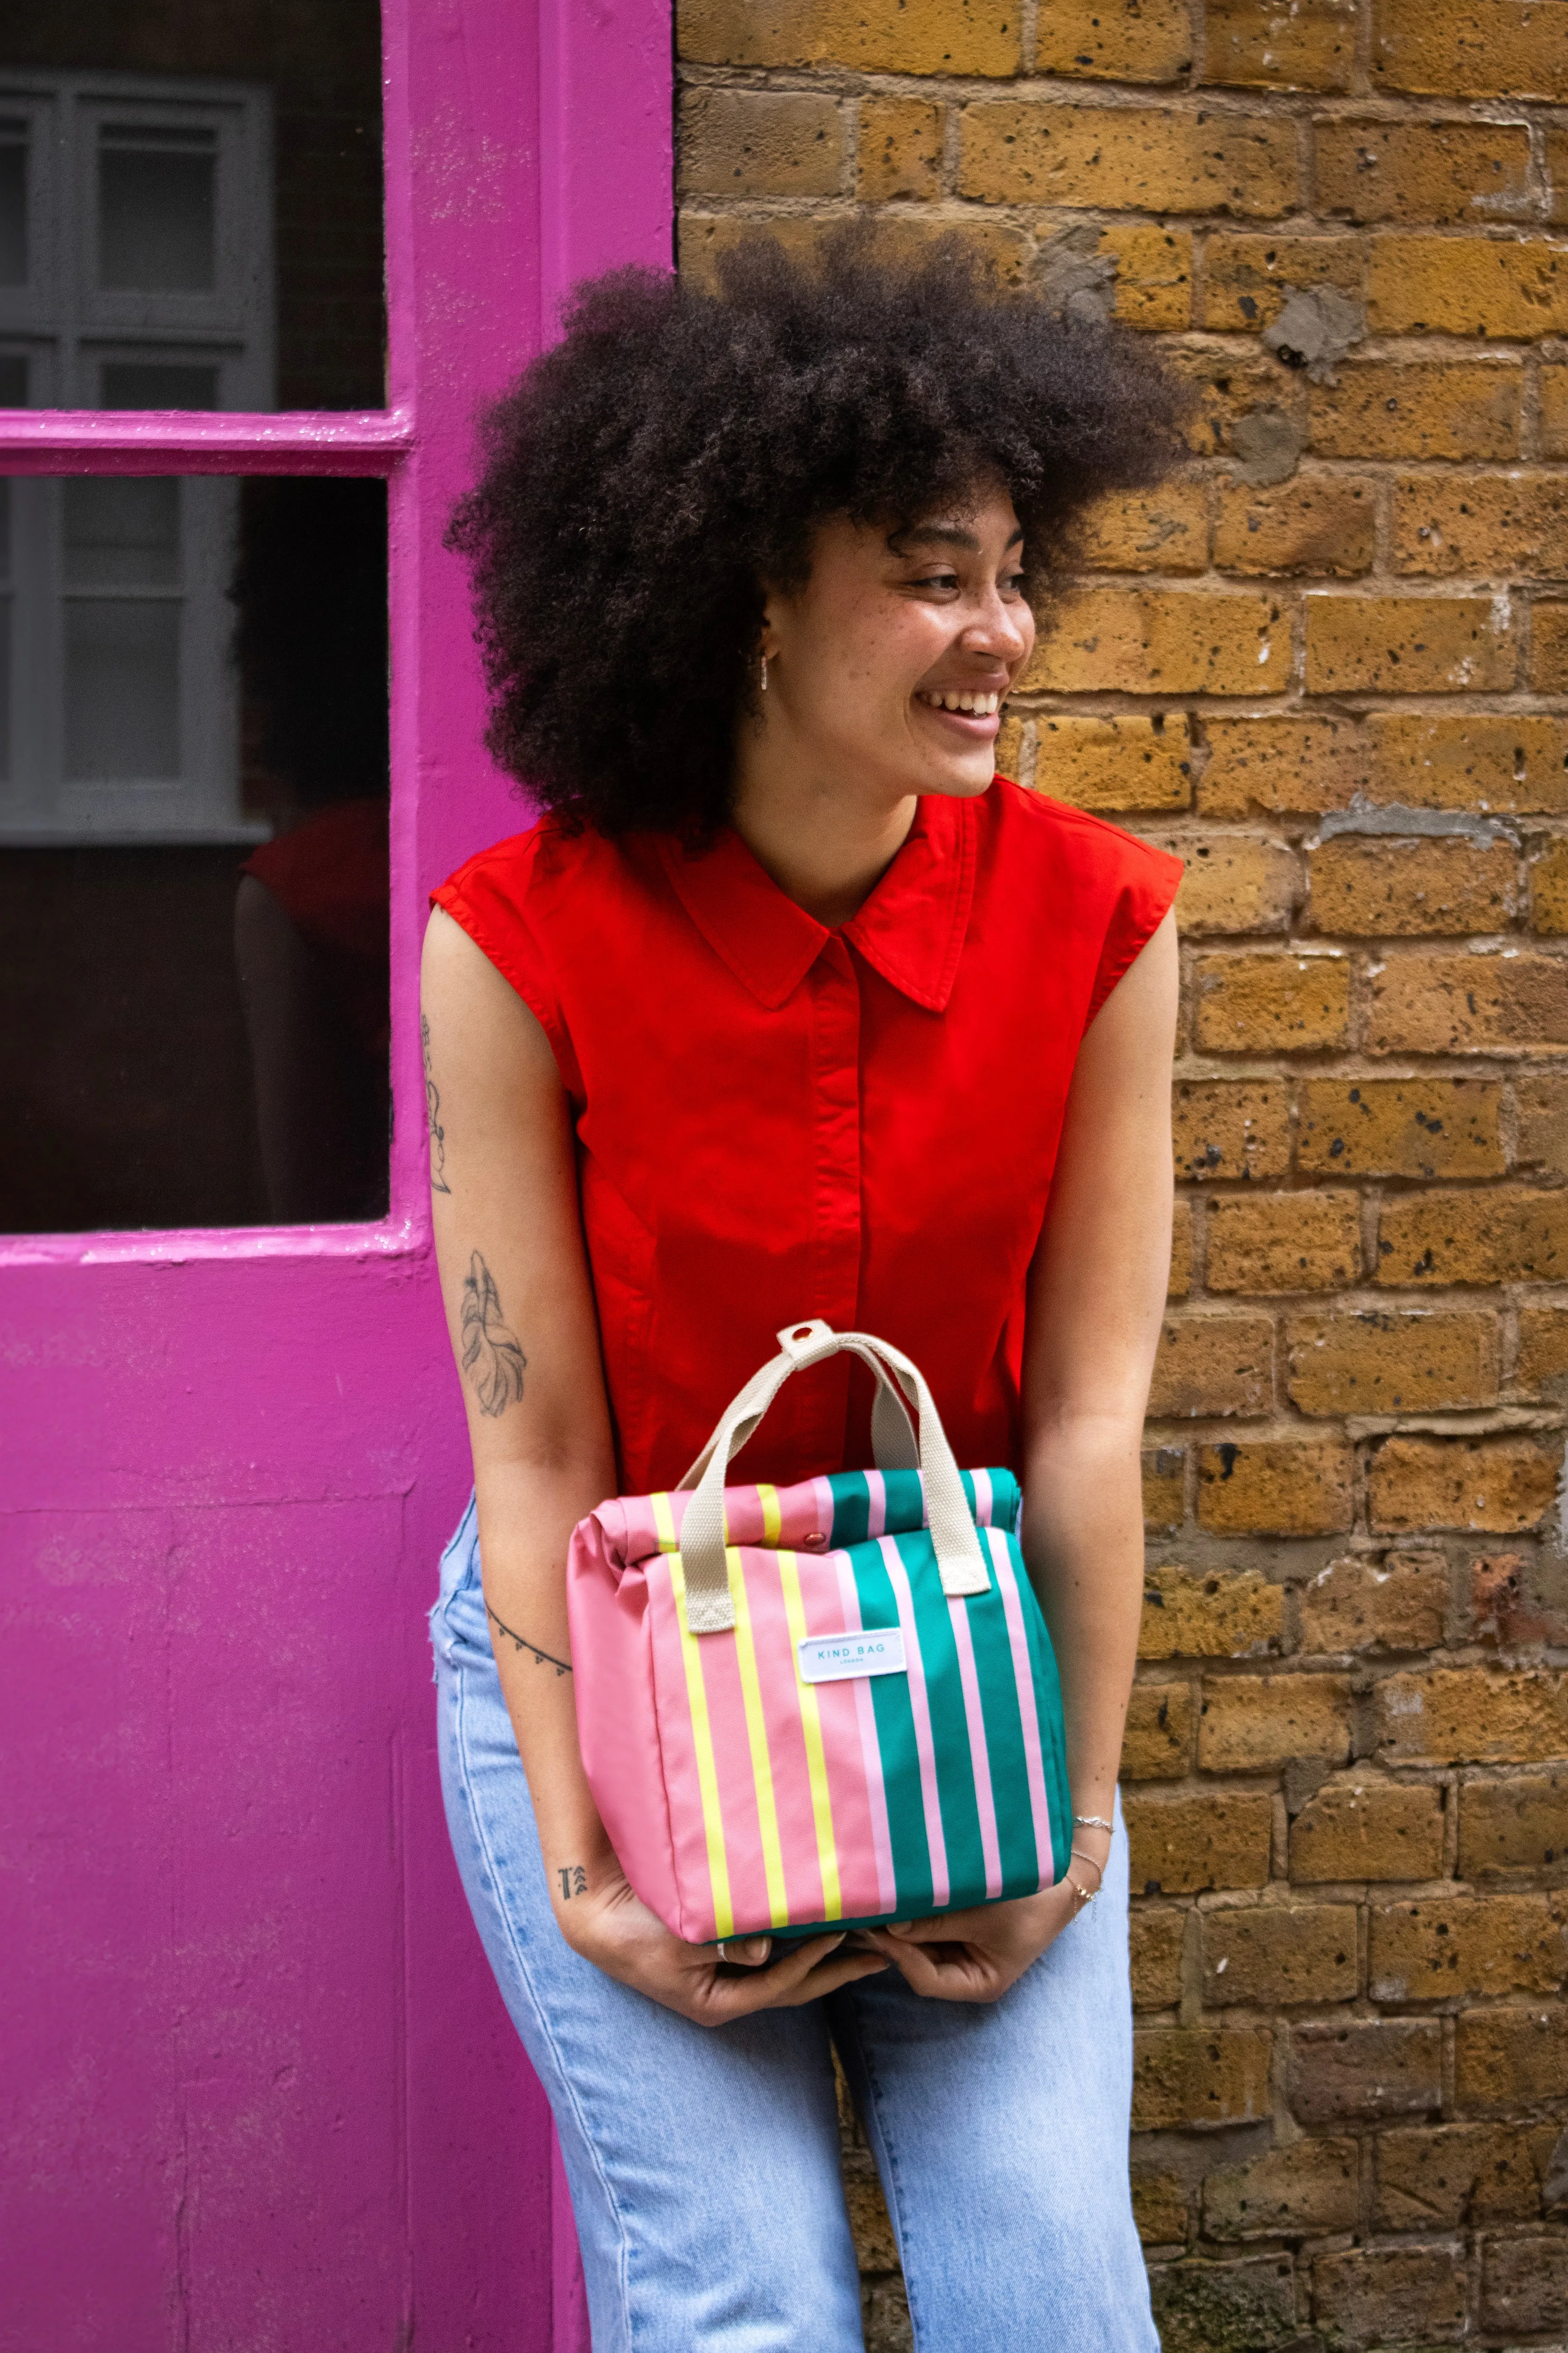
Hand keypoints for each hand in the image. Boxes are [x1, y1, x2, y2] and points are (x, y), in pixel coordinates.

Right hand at [556, 1865, 888, 2023]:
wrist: (597, 1914)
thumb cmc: (634, 1929)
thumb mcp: (675, 1939)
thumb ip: (719, 1944)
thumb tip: (762, 1953)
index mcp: (716, 2002)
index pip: (780, 1986)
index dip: (814, 1963)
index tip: (845, 1934)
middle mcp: (727, 1995)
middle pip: (794, 1987)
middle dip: (838, 1970)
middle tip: (883, 1952)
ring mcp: (725, 1978)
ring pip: (787, 1971)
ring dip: (823, 1955)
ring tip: (865, 1938)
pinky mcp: (722, 1957)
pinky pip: (771, 1953)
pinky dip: (798, 1940)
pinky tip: (819, 1925)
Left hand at [864, 1828, 1110, 2003]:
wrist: (1063, 1876)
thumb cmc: (1030, 1901)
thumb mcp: (983, 1913)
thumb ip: (936, 1921)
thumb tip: (889, 1926)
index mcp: (978, 1983)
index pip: (926, 1980)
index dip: (900, 1956)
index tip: (879, 1928)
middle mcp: (966, 1972)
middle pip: (917, 1962)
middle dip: (894, 1939)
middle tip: (864, 1911)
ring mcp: (962, 1949)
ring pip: (919, 1941)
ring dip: (902, 1923)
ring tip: (876, 1899)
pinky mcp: (959, 1926)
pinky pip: (929, 1923)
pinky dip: (915, 1911)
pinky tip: (897, 1892)